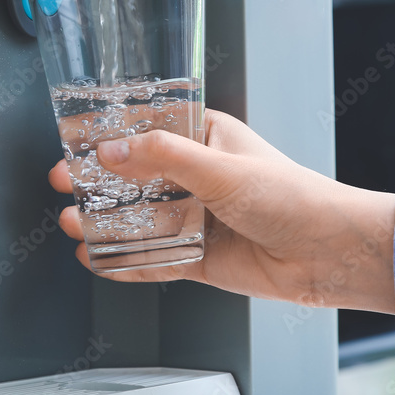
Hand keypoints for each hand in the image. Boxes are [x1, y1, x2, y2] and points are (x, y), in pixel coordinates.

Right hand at [49, 109, 394, 312]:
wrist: (327, 252)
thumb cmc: (291, 196)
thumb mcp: (221, 168)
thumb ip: (164, 158)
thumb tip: (112, 149)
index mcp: (208, 139)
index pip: (150, 132)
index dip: (111, 136)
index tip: (75, 140)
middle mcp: (201, 177)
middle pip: (138, 178)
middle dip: (101, 182)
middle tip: (66, 184)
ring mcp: (199, 219)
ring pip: (142, 221)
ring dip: (108, 224)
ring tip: (74, 224)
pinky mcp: (201, 258)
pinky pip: (156, 260)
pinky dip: (128, 262)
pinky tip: (100, 260)